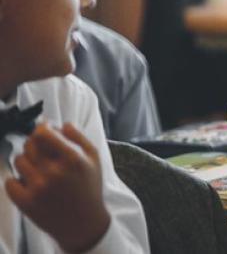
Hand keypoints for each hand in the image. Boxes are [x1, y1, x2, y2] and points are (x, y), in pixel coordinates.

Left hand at [5, 123, 110, 252]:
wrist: (83, 223)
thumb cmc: (89, 188)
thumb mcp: (94, 159)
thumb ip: (79, 138)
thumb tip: (61, 124)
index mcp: (72, 159)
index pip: (43, 133)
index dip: (41, 129)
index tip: (42, 131)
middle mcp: (54, 172)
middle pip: (29, 145)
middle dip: (34, 145)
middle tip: (42, 153)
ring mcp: (38, 188)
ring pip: (18, 161)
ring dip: (26, 162)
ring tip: (38, 171)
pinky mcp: (26, 202)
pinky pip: (10, 181)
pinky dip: (17, 181)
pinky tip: (30, 184)